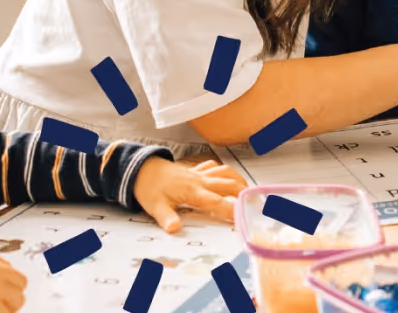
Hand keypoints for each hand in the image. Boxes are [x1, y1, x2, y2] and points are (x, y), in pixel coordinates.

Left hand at [133, 158, 247, 232]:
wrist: (142, 169)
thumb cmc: (149, 187)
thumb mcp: (155, 206)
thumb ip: (167, 218)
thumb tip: (174, 229)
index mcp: (193, 191)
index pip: (217, 202)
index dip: (231, 210)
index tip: (243, 217)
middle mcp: (199, 180)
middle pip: (228, 184)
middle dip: (243, 193)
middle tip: (255, 203)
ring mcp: (198, 173)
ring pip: (224, 173)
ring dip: (238, 180)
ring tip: (248, 190)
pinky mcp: (195, 170)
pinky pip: (214, 168)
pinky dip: (224, 171)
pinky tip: (227, 176)